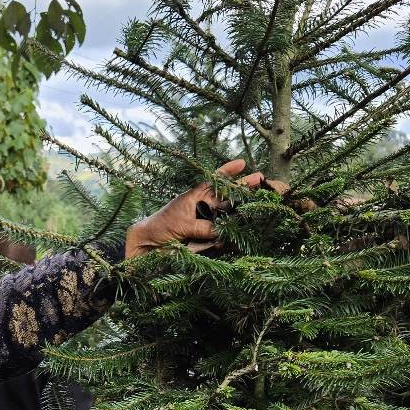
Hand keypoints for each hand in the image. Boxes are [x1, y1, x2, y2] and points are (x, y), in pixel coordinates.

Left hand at [124, 159, 264, 258]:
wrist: (147, 246)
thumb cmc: (160, 227)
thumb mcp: (181, 224)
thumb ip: (202, 228)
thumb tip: (221, 233)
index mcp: (195, 197)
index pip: (214, 181)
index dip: (228, 172)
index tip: (242, 163)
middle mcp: (203, 208)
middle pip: (228, 197)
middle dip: (244, 189)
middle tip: (262, 180)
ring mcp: (205, 222)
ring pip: (228, 217)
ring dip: (241, 215)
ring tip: (257, 208)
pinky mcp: (205, 238)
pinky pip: (221, 236)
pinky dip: (229, 237)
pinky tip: (239, 236)